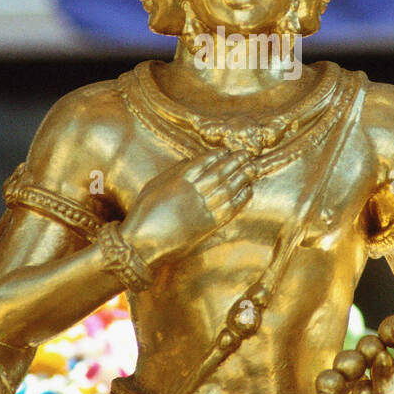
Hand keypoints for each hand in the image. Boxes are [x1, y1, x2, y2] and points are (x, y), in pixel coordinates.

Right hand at [120, 150, 256, 265]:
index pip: (204, 163)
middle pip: (220, 173)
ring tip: (252, 168)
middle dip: (235, 162)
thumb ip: (172, 172)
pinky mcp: (208, 225)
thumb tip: (188, 161)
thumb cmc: (143, 213)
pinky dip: (240, 199)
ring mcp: (202, 209)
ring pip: (228, 189)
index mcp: (179, 180)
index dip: (217, 156)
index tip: (227, 150)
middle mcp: (194, 192)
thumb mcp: (153, 186)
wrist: (142, 243)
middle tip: (247, 154)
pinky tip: (248, 190)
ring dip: (242, 177)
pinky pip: (229, 209)